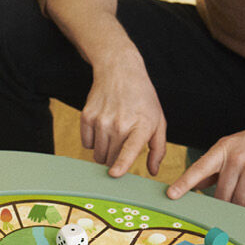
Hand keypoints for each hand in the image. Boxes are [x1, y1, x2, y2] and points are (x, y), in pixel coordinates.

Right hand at [81, 54, 166, 176]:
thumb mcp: (158, 121)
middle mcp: (119, 123)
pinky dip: (93, 141)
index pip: (129, 149)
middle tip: (122, 146)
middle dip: (115, 160)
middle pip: (110, 159)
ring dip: (104, 152)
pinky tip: (102, 127)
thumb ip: (158, 148)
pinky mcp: (87, 117)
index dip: (121, 164)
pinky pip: (86, 144)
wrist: (119, 70)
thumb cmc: (142, 99)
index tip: (114, 174)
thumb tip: (153, 171)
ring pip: (97, 154)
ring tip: (113, 135)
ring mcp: (101, 120)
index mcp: (141, 125)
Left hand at [166, 115, 244, 207]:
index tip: (171, 195)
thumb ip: (217, 166)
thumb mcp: (238, 146)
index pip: (199, 168)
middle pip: (222, 196)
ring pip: (240, 202)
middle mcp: (237, 158)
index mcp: (225, 148)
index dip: (184, 183)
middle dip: (228, 200)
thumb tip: (197, 184)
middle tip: (240, 190)